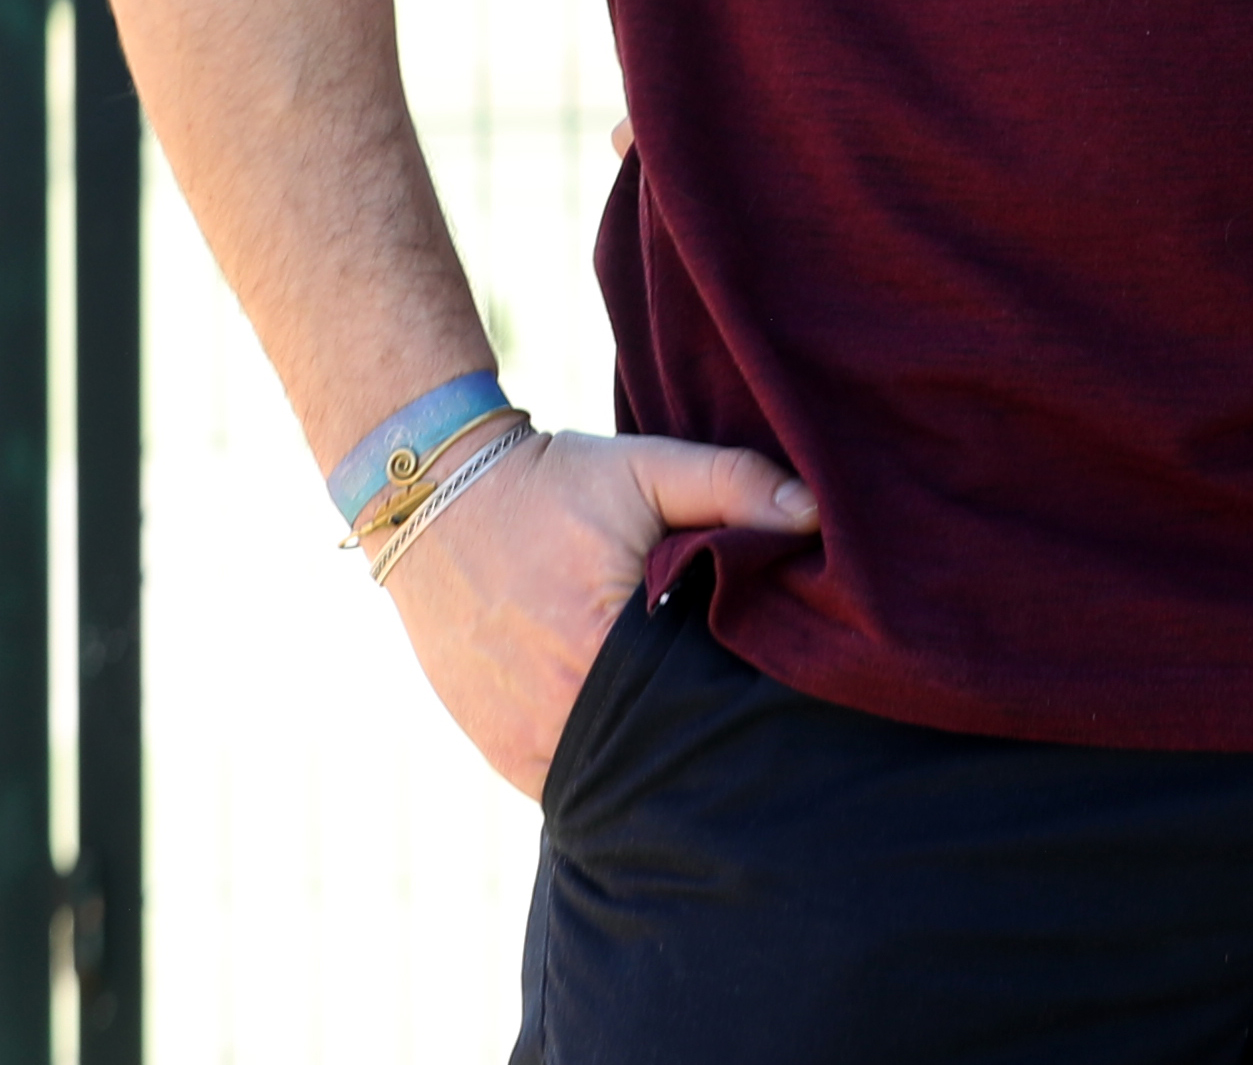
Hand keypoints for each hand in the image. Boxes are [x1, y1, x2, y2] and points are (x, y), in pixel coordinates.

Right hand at [380, 429, 817, 797]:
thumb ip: (735, 484)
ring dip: (660, 764)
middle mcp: (557, 706)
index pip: (702, 701)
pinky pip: (573, 785)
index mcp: (601, 643)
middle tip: (759, 728)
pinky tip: (653, 750)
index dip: (747, 702)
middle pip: (664, 751)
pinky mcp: (500, 750)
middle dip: (711, 743)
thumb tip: (814, 515)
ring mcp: (522, 739)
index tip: (782, 693)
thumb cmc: (556, 484)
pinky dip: (612, 772)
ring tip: (710, 745)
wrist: (437, 502)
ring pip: (619, 778)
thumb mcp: (647, 467)